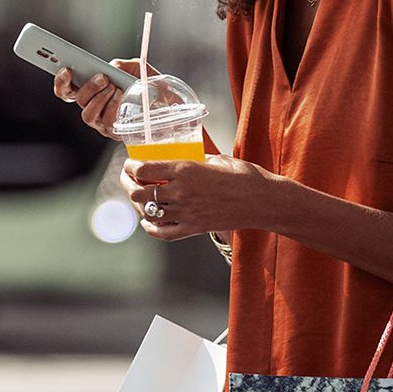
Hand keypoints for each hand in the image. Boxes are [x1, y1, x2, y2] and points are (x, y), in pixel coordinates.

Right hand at [52, 59, 144, 139]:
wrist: (166, 103)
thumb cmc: (147, 85)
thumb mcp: (136, 68)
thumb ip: (121, 64)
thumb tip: (110, 67)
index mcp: (91, 91)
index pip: (67, 90)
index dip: (61, 81)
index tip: (67, 70)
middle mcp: (92, 107)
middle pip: (78, 100)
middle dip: (89, 87)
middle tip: (102, 78)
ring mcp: (101, 121)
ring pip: (88, 114)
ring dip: (100, 98)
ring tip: (114, 87)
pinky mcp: (113, 132)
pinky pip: (106, 122)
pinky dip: (112, 107)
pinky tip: (121, 97)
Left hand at [122, 154, 281, 241]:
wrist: (263, 200)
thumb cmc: (244, 175)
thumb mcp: (217, 159)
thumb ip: (195, 160)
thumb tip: (183, 160)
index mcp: (185, 169)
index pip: (143, 170)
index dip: (130, 167)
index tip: (129, 164)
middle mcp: (181, 192)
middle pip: (139, 193)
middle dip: (129, 186)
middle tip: (129, 181)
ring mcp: (187, 213)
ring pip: (148, 213)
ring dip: (139, 206)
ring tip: (139, 199)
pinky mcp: (194, 228)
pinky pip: (163, 233)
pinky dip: (151, 228)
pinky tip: (148, 222)